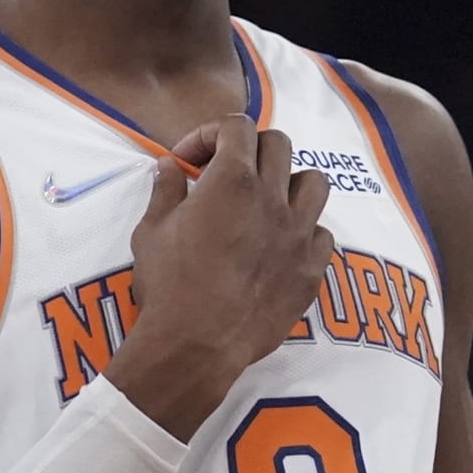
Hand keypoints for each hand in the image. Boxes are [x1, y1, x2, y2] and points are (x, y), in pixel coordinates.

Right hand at [106, 115, 332, 438]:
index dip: (210, 134)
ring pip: (314, 182)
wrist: (196, 346)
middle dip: (250, 150)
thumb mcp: (151, 231)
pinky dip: (303, 231)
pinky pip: (322, 233)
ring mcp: (298, 234)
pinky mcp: (311, 269)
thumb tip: (169, 166)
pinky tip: (279, 245)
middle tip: (226, 174)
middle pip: (279, 144)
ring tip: (265, 202)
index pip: (237, 126)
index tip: (189, 161)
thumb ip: (165, 190)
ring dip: (288, 183)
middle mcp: (272, 199)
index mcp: (231, 181)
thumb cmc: (168, 285)